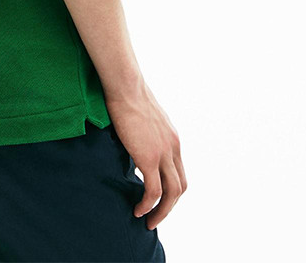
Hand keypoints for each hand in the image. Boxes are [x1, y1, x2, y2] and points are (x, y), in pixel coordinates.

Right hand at [105, 79, 185, 230]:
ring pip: (171, 193)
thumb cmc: (127, 94)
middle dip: (170, 206)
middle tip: (155, 216)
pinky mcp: (149, 157)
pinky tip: (138, 209)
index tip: (157, 198)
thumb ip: (143, 132)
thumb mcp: (142, 117)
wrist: (125, 85)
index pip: (178, 171)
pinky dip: (148, 204)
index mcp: (172, 139)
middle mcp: (173, 148)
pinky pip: (153, 190)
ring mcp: (163, 153)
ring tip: (148, 220)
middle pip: (180, 187)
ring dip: (162, 211)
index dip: (170, 189)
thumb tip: (131, 140)